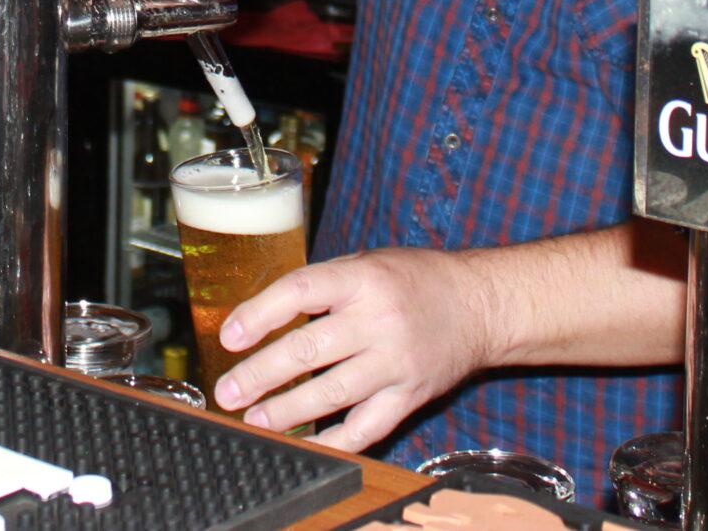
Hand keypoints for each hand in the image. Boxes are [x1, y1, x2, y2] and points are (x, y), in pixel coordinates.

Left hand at [212, 248, 499, 452]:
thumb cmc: (415, 279)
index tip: (229, 337)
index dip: (259, 315)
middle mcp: (378, 320)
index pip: (299, 292)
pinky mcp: (409, 395)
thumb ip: (322, 285)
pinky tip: (307, 443)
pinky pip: (366, 426)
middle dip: (260, 375)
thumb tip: (263, 314)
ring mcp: (395, 361)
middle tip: (228, 392)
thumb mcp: (367, 263)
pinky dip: (334, 440)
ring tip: (256, 419)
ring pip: (332, 394)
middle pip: (308, 350)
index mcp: (362, 279)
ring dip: (287, 411)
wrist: (479, 304)